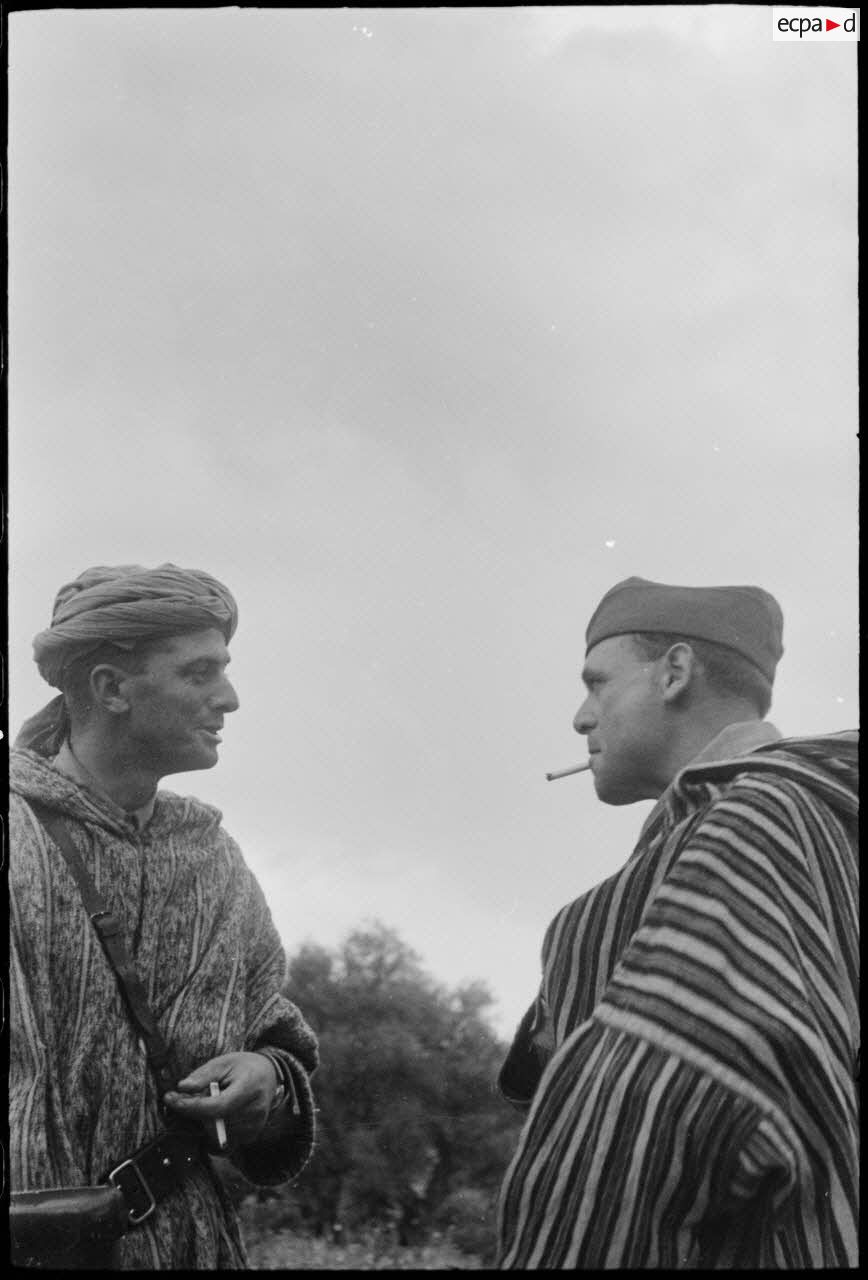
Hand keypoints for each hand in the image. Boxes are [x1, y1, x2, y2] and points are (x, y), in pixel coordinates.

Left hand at [163, 1052, 279, 1150]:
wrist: (268, 1075)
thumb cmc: (243, 1067)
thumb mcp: (223, 1062)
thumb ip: (203, 1075)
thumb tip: (182, 1088)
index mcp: (249, 1087)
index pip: (217, 1106)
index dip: (191, 1106)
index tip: (170, 1099)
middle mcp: (255, 1110)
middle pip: (214, 1122)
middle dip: (195, 1112)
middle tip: (188, 1098)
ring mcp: (255, 1125)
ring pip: (216, 1134)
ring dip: (204, 1122)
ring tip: (210, 1103)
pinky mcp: (252, 1135)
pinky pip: (224, 1143)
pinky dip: (214, 1132)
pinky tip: (215, 1118)